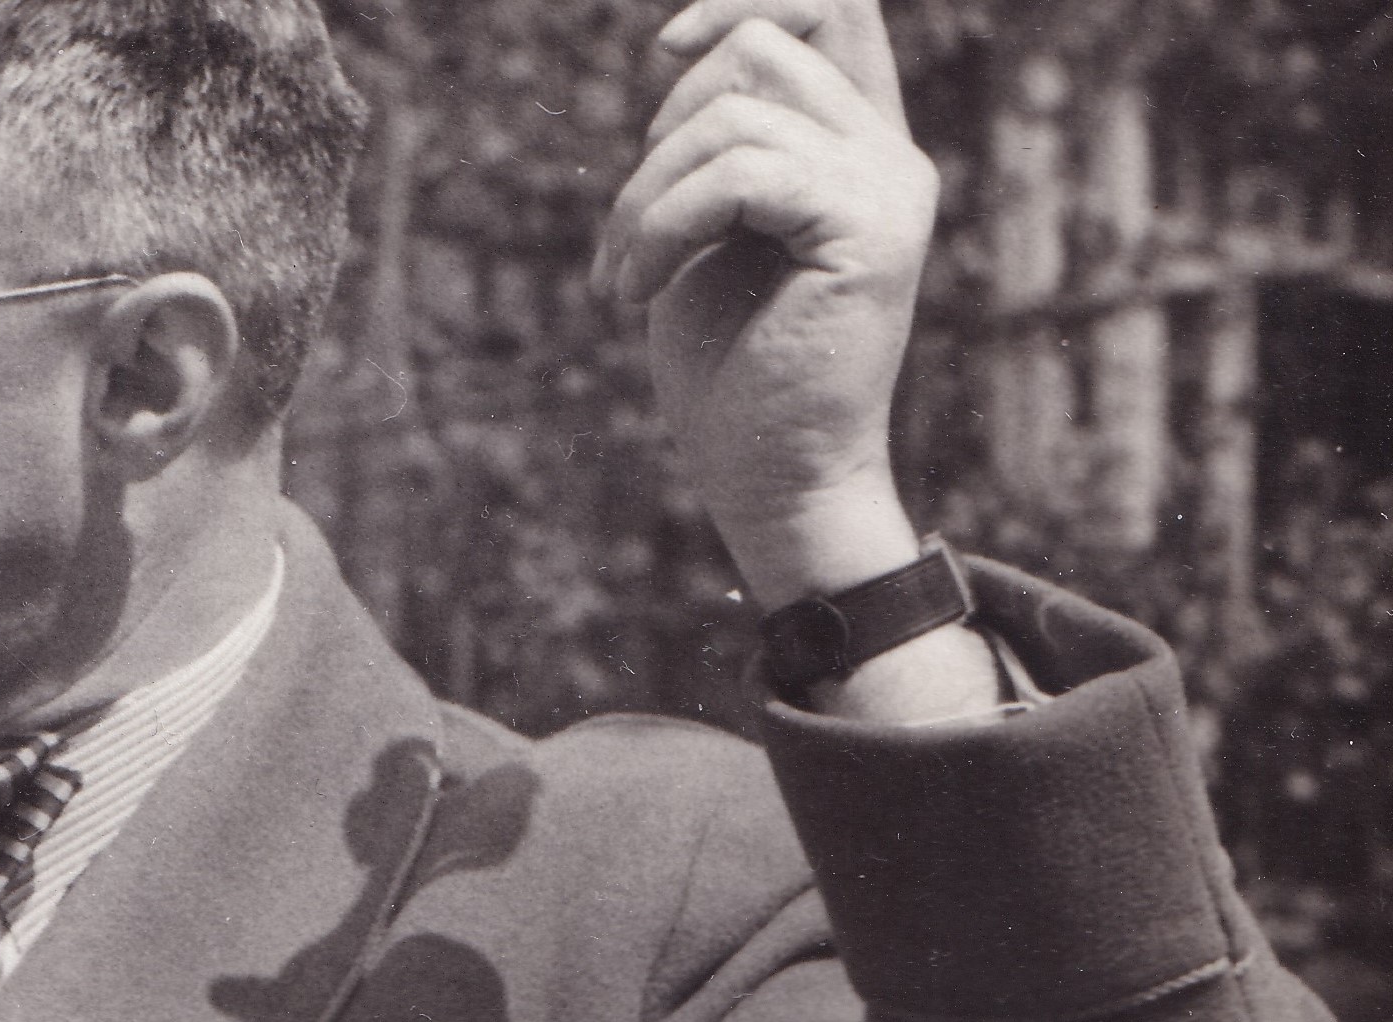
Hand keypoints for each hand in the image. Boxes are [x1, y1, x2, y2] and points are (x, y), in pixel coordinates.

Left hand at [593, 0, 935, 605]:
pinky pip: (736, 175)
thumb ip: (721, 140)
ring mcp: (890, 187)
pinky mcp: (869, 230)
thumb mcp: (707, 230)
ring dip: (645, 195)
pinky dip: (662, 226)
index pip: (831, 8)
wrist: (772, 479)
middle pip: (759, 49)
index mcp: (858, 146)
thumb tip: (688, 43)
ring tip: (624, 274)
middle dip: (660, 133)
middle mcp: (890, 154)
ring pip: (733, 112)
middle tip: (626, 238)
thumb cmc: (730, 370)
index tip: (665, 48)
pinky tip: (635, 291)